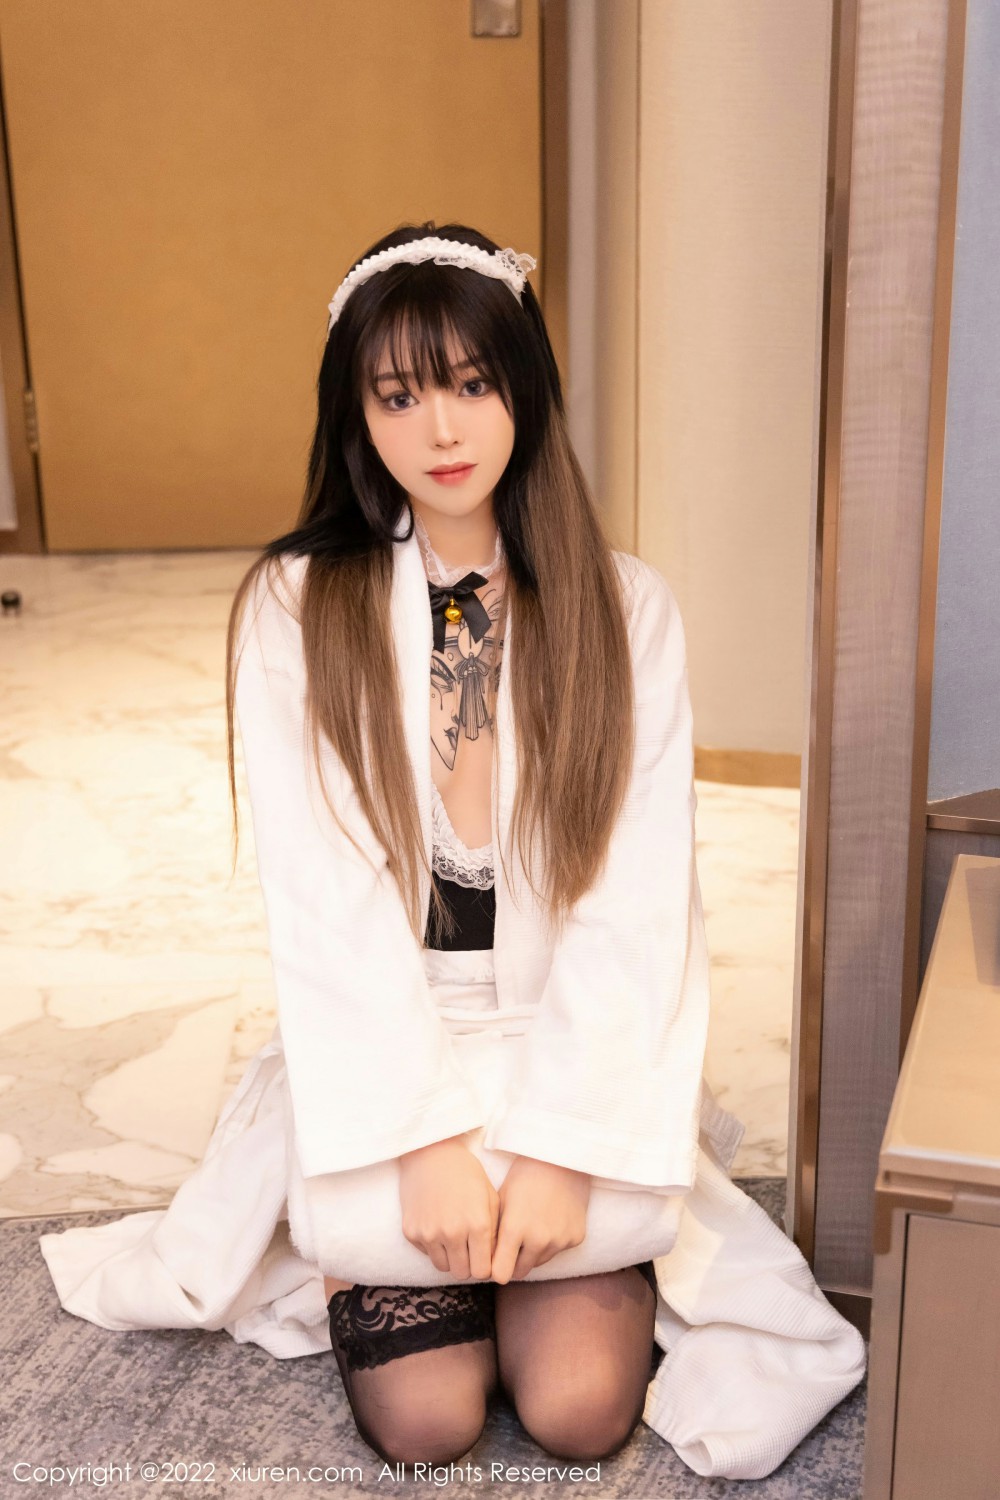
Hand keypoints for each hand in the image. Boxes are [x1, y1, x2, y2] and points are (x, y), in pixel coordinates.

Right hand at [398, 1135, 499, 1279]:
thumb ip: (494, 1232)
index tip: (484, 1256)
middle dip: (468, 1264)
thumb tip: (495, 1262)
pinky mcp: (411, 1232)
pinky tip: (438, 1224)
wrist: (430, 1152)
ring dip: (451, 1257)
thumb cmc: (466, 1173)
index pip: (483, 1271)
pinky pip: (427, 1253)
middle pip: (462, 1273)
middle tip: (469, 1249)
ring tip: (454, 1237)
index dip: (486, 1266)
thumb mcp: (490, 1197)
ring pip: (443, 1267)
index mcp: (477, 1224)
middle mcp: (452, 1233)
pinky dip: (433, 1246)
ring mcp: (429, 1233)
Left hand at [491, 1156, 590, 1283]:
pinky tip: (551, 1219)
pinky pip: (558, 1250)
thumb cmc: (524, 1176)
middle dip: (513, 1262)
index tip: (494, 1261)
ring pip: (539, 1262)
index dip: (495, 1269)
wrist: (561, 1158)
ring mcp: (560, 1241)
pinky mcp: (576, 1238)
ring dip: (533, 1252)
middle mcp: (538, 1240)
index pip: (500, 1275)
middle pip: (520, 1272)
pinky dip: (553, 1241)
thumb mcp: (501, 1201)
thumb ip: (494, 1234)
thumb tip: (486, 1262)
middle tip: (512, 1245)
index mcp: (514, 1230)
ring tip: (532, 1226)